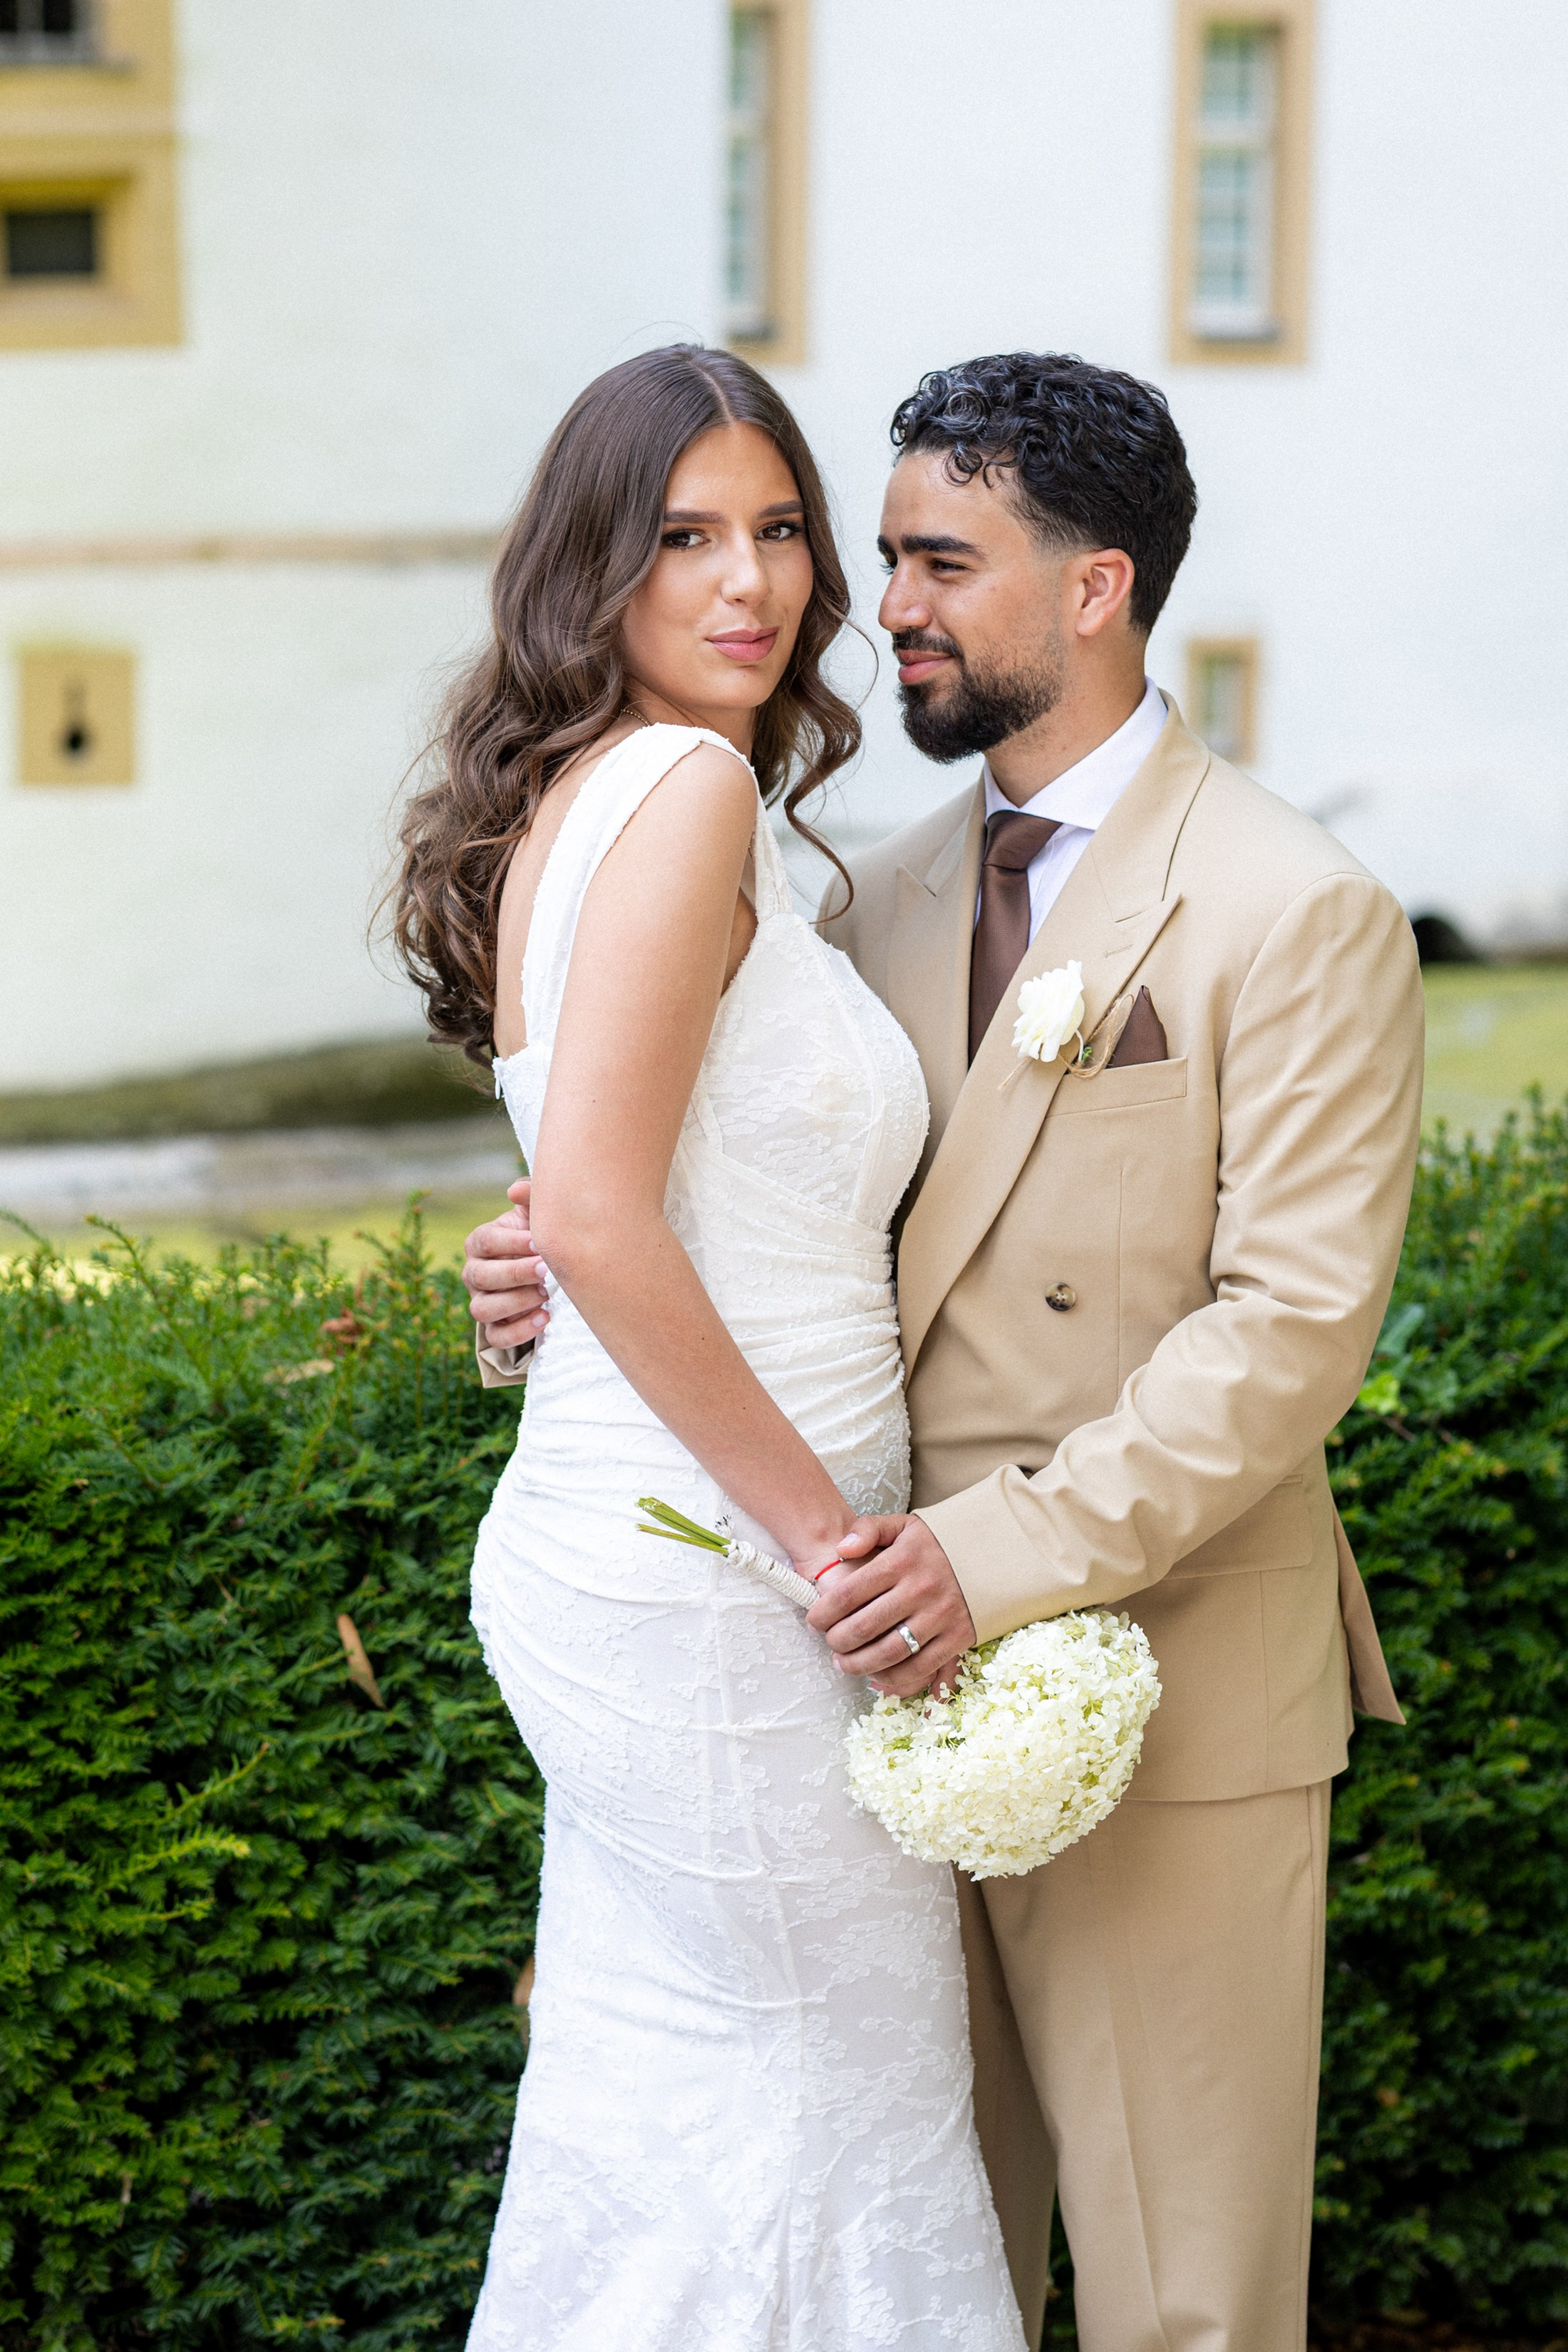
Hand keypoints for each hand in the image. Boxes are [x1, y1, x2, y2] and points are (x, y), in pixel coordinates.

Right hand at [462, 1178, 550, 1348]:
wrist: (544, 1272)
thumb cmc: (538, 1237)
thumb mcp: (535, 1215)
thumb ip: (530, 1196)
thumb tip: (516, 1189)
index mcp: (480, 1242)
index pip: (486, 1241)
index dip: (512, 1243)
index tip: (540, 1242)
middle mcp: (474, 1273)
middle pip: (482, 1276)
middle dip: (515, 1273)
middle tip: (546, 1269)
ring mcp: (481, 1302)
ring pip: (482, 1310)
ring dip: (516, 1303)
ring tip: (546, 1295)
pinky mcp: (494, 1329)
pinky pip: (497, 1338)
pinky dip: (520, 1331)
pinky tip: (545, 1318)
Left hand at [806, 1513, 976, 1698]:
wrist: (993, 1553)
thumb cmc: (937, 1543)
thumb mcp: (903, 1525)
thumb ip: (867, 1529)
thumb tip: (840, 1549)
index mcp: (901, 1561)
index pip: (848, 1594)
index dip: (823, 1613)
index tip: (813, 1621)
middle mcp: (920, 1590)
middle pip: (863, 1628)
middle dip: (837, 1642)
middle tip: (829, 1644)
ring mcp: (940, 1616)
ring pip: (889, 1653)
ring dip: (859, 1665)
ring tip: (845, 1664)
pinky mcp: (957, 1638)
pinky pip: (920, 1668)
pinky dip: (894, 1678)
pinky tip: (876, 1676)